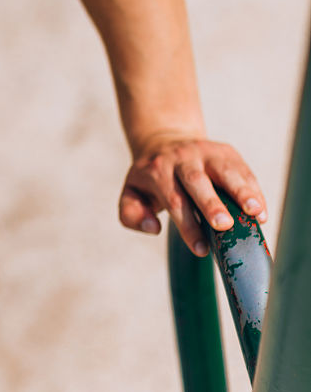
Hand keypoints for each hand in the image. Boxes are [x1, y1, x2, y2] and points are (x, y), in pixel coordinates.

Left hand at [119, 135, 266, 255]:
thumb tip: (153, 227)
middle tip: (224, 225)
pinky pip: (242, 169)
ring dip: (240, 191)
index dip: (188, 226)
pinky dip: (252, 189)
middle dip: (211, 203)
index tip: (201, 250)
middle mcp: (182, 159)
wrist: (165, 141)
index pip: (174, 200)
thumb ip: (131, 214)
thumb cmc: (152, 179)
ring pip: (224, 170)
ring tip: (254, 212)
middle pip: (196, 181)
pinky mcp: (225, 151)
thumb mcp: (131, 193)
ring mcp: (205, 152)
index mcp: (158, 171)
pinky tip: (260, 209)